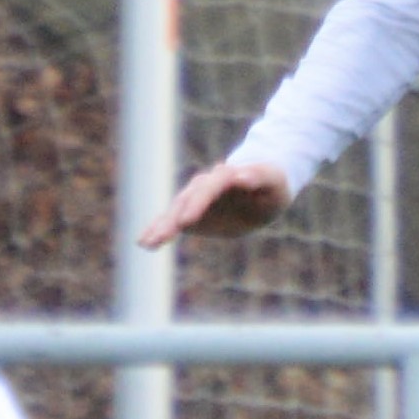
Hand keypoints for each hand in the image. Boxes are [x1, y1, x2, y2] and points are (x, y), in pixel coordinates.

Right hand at [137, 159, 290, 247]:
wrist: (262, 192)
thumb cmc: (273, 186)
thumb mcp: (273, 182)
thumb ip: (259, 178)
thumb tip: (241, 176)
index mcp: (225, 176)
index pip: (209, 188)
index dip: (197, 203)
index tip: (186, 221)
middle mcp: (205, 186)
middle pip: (186, 200)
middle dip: (172, 219)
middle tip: (159, 237)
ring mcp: (196, 199)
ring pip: (175, 211)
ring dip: (161, 226)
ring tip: (146, 242)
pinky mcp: (191, 214)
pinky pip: (172, 222)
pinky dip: (159, 230)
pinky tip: (144, 242)